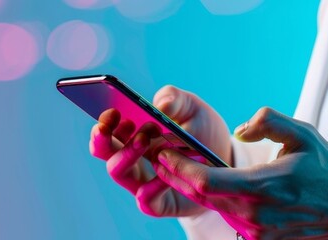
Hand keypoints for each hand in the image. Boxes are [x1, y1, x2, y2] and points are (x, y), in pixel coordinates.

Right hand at [88, 85, 231, 216]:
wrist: (225, 159)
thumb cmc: (200, 129)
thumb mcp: (191, 107)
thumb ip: (175, 98)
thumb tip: (160, 106)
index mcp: (131, 132)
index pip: (105, 129)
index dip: (103, 121)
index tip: (113, 111)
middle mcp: (131, 157)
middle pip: (103, 151)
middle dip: (104, 138)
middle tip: (125, 123)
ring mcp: (142, 181)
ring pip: (118, 172)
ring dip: (128, 154)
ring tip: (146, 139)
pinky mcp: (160, 203)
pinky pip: (146, 200)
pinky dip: (151, 188)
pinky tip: (166, 175)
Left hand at [153, 107, 327, 238]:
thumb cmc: (326, 170)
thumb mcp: (302, 134)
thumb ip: (268, 121)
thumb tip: (240, 130)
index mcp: (262, 187)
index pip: (206, 180)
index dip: (179, 167)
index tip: (163, 153)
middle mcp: (255, 214)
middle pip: (201, 196)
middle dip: (177, 176)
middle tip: (161, 157)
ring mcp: (257, 232)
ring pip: (213, 207)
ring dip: (194, 188)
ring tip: (181, 168)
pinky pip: (229, 217)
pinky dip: (216, 201)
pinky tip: (212, 186)